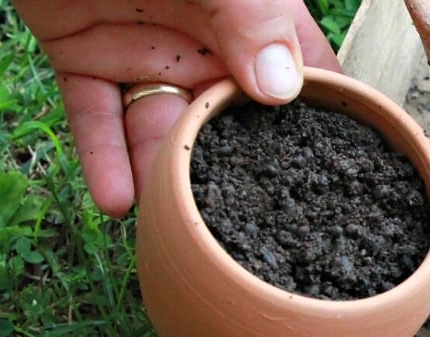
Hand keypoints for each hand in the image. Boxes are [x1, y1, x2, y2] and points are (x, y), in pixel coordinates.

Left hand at [11, 0, 341, 216]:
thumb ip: (254, 19)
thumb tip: (284, 90)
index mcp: (252, 16)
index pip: (304, 73)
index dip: (325, 121)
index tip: (344, 178)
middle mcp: (206, 40)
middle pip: (233, 119)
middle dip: (240, 169)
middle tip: (248, 223)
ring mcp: (147, 51)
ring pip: (164, 129)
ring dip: (167, 177)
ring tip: (176, 220)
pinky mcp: (85, 57)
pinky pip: (98, 118)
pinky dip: (104, 160)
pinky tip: (118, 202)